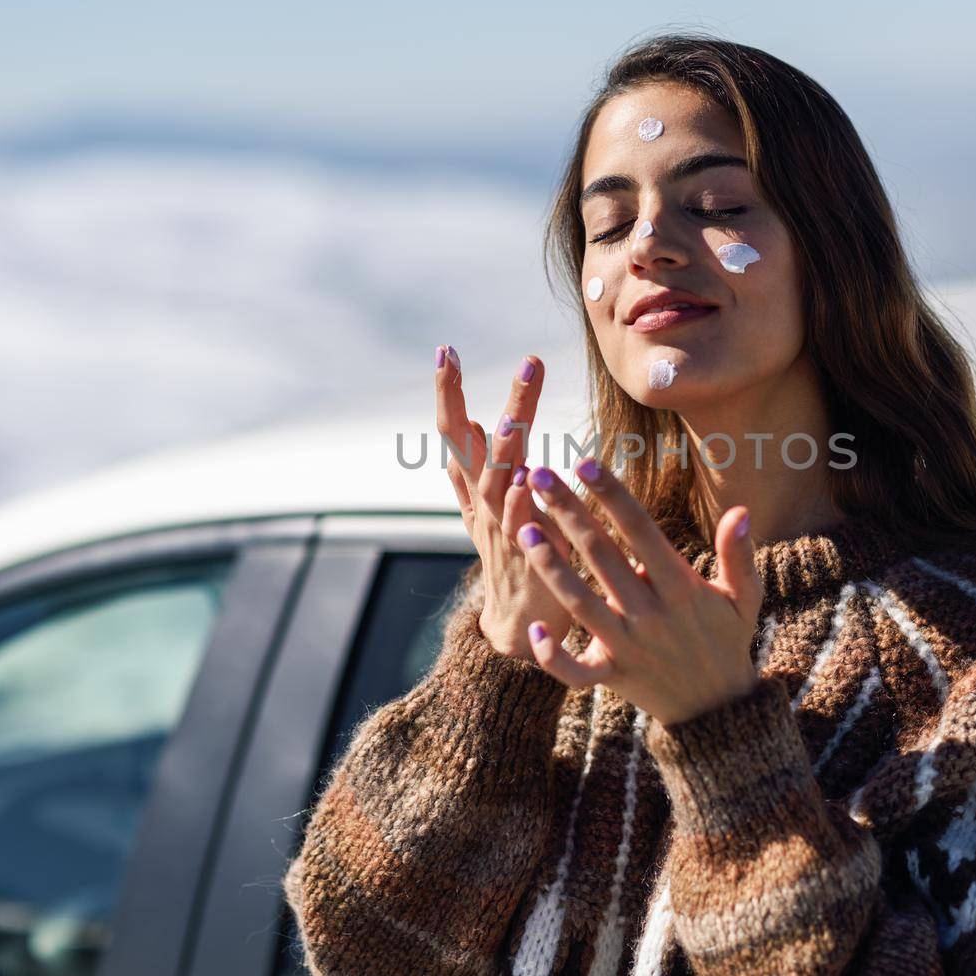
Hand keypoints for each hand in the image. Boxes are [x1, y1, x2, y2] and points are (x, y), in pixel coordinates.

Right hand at [435, 345, 574, 661]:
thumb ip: (479, 467)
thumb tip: (472, 418)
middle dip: (490, 406)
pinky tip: (528, 482)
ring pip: (498, 485)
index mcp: (476, 489)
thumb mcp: (487, 508)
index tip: (446, 350)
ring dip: (502, 452)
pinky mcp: (529, 559)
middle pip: (476, 449)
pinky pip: (525, 529)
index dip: (448, 394)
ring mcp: (503, 532)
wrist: (521, 625)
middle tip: (519, 363)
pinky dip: (523, 506)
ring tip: (507, 420)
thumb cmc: (512, 556)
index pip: (454, 434)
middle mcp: (484, 506)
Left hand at [512, 456, 762, 724]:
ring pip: (580, 603)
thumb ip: (739, 554)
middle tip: (538, 476)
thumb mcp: (746, 597)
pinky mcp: (611, 676)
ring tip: (525, 529)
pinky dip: (554, 657)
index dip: (613, 495)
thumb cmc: (728, 639)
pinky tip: (535, 631)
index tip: (585, 463)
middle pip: (602, 556)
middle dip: (569, 513)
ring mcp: (627, 647)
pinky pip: (576, 671)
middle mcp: (650, 614)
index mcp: (681, 587)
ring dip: (550, 567)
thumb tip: (740, 511)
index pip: (641, 531)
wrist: (718, 709)